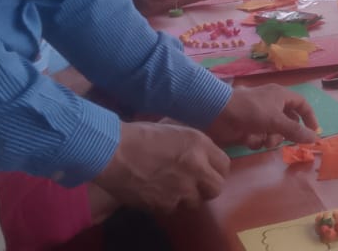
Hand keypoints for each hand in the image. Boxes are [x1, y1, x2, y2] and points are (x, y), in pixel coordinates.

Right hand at [92, 122, 228, 214]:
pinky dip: (167, 203)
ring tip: (173, 187)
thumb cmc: (140, 134)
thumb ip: (193, 143)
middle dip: (208, 187)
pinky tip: (157, 192)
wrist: (112, 152)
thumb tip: (203, 151)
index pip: (225, 164)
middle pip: (216, 188)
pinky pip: (173, 208)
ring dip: (187, 196)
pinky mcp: (164, 205)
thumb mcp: (174, 128)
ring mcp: (180, 189)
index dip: (216, 168)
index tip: (208, 169)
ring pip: (195, 202)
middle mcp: (196, 169)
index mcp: (200, 145)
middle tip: (196, 183)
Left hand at [206, 85, 319, 149]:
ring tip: (263, 142)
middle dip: (286, 134)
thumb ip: (295, 131)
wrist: (218, 113)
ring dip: (271, 139)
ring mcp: (259, 116)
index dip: (309, 118)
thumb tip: (314, 138)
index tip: (312, 133)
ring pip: (274, 131)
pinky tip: (250, 141)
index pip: (302, 104)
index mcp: (281, 96)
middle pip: (288, 121)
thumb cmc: (251, 111)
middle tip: (284, 142)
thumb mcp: (276, 120)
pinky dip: (257, 140)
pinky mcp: (248, 126)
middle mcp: (272, 104)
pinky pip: (260, 136)